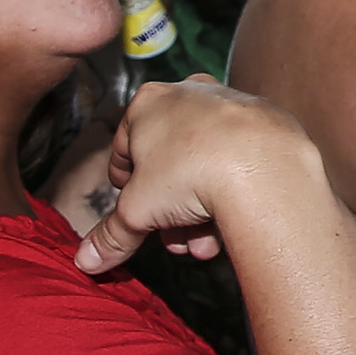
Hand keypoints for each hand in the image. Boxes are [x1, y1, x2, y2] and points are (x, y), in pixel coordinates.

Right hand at [72, 76, 322, 273]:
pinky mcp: (268, 121)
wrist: (265, 165)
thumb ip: (111, 235)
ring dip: (200, 212)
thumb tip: (86, 260)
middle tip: (174, 242)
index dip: (126, 185)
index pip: (125, 148)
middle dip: (170, 211)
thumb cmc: (190, 174)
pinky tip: (231, 229)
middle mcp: (191, 94)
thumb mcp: (137, 212)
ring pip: (206, 166)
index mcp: (150, 102)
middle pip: (171, 164)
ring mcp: (233, 104)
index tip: (134, 210)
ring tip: (204, 246)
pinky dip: (234, 192)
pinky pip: (241, 160)